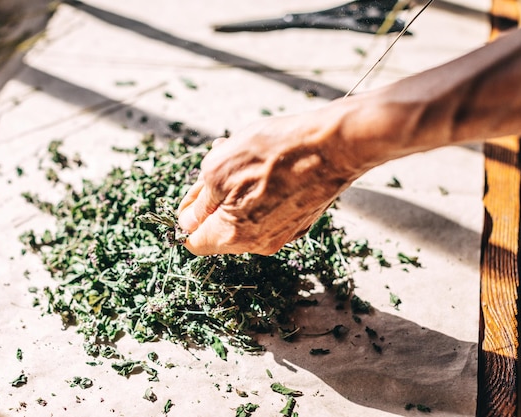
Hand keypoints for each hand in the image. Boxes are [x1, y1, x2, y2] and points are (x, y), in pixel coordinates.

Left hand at [177, 110, 361, 255]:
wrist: (333, 146)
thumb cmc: (274, 153)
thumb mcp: (217, 170)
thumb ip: (199, 203)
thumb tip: (189, 221)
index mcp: (233, 236)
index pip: (194, 241)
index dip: (187, 216)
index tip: (193, 194)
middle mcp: (258, 243)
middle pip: (220, 227)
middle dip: (214, 197)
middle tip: (219, 164)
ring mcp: (283, 233)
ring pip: (245, 216)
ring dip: (237, 189)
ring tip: (244, 156)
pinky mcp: (301, 219)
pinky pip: (269, 210)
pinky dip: (262, 191)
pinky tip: (268, 165)